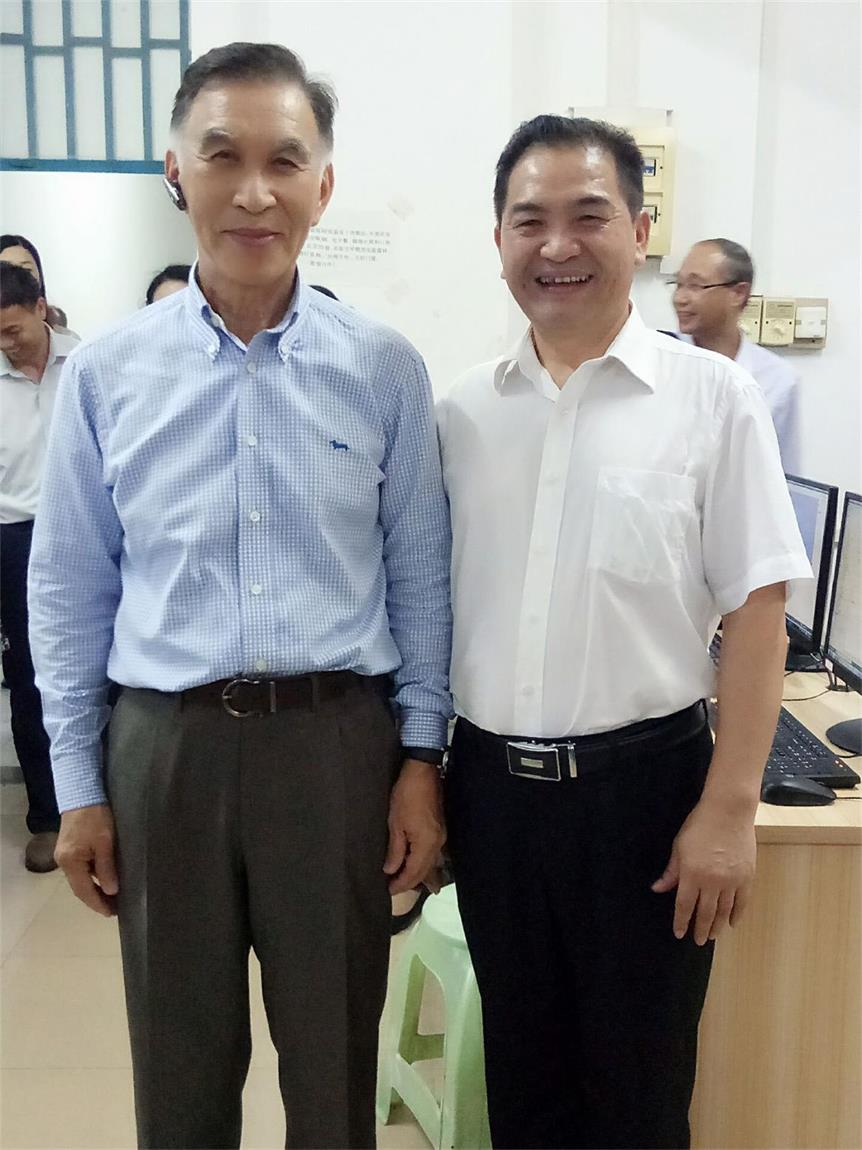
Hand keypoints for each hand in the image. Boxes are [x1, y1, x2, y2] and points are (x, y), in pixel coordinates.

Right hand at [55, 803, 118, 916]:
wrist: (82, 793)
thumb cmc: (96, 816)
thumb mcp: (105, 842)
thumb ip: (106, 868)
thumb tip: (111, 891)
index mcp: (70, 862)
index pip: (84, 890)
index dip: (98, 903)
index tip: (111, 913)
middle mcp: (63, 862)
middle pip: (80, 887)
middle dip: (96, 900)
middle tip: (114, 909)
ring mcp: (64, 855)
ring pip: (80, 879)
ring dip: (94, 889)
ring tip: (112, 898)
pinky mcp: (69, 848)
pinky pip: (80, 869)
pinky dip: (92, 877)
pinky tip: (103, 880)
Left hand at [383, 758, 445, 895]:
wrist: (422, 773)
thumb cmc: (406, 797)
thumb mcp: (396, 824)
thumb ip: (395, 851)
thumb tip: (391, 870)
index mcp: (426, 844)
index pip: (413, 872)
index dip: (401, 883)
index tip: (388, 891)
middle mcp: (438, 844)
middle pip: (425, 870)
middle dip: (411, 882)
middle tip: (396, 890)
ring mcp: (441, 837)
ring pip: (432, 863)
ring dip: (423, 875)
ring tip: (421, 888)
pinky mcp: (440, 829)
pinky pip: (435, 854)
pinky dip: (428, 864)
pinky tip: (427, 868)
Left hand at [651, 797, 755, 944]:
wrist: (729, 812)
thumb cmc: (699, 825)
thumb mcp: (679, 846)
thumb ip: (671, 871)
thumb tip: (658, 889)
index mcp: (692, 874)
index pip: (684, 905)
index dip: (681, 921)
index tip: (679, 933)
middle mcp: (712, 882)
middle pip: (706, 912)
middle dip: (701, 928)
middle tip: (698, 941)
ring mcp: (732, 880)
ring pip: (724, 911)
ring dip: (718, 926)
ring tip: (713, 936)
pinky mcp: (747, 876)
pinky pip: (742, 902)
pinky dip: (737, 914)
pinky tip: (733, 923)